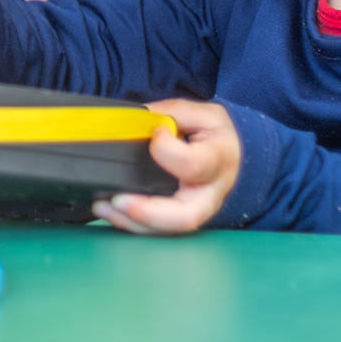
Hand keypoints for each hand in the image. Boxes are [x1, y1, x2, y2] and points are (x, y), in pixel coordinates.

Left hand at [92, 99, 241, 235]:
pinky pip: (158, 228)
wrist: (236, 157)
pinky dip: (131, 223)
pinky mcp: (180, 218)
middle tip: (118, 200)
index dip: (167, 150)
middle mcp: (208, 194)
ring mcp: (196, 211)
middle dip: (147, 212)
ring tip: (103, 206)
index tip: (156, 133)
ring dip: (132, 222)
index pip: (193, 165)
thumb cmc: (217, 136)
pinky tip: (110, 210)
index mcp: (217, 162)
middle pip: (185, 217)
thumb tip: (140, 117)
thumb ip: (172, 112)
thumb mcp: (205, 114)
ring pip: (167, 229)